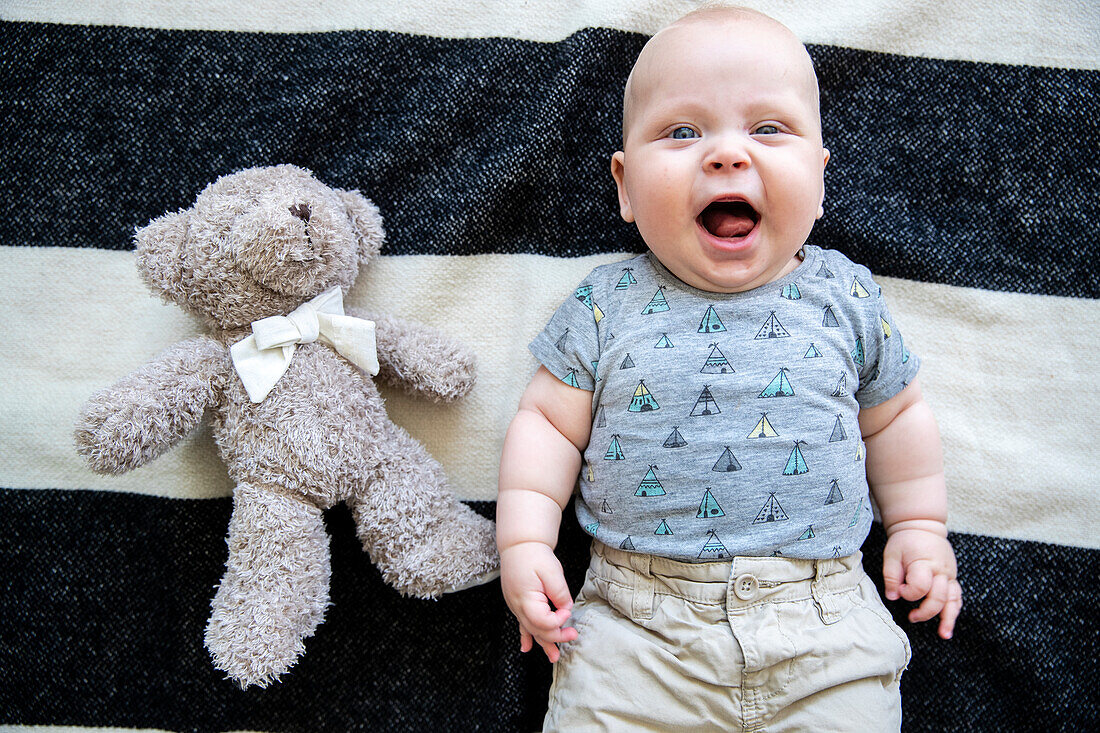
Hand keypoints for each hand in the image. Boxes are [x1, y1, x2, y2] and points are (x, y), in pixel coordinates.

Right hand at [500, 542, 577, 661]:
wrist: (518, 544)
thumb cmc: (534, 555)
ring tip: (554, 657)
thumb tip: (566, 609)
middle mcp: (517, 606)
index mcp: (526, 598)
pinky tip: (526, 648)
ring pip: (530, 630)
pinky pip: (520, 624)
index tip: (567, 611)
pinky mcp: (516, 604)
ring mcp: (515, 606)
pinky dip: (525, 637)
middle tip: (573, 636)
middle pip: (537, 630)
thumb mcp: (551, 571)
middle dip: (556, 636)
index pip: (543, 621)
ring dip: (543, 644)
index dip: (558, 621)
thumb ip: (560, 593)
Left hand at [882, 525, 961, 638]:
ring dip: (949, 618)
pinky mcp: (952, 577)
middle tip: (912, 617)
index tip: (899, 589)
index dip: (908, 593)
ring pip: (953, 599)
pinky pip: (957, 596)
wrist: (922, 526)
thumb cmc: (905, 541)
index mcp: (924, 563)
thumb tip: (892, 597)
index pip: (920, 586)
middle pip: (939, 597)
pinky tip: (948, 623)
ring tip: (944, 634)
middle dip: (926, 612)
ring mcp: (950, 574)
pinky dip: (954, 610)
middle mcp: (941, 570)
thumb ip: (891, 575)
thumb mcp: (892, 554)